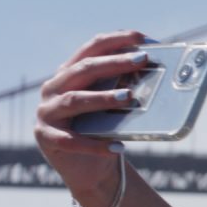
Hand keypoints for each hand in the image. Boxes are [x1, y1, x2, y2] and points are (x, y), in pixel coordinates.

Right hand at [36, 30, 153, 206]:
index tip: (141, 37)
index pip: (91, 48)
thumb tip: (159, 73)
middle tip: (141, 60)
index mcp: (69, 73)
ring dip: (102, 97)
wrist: (89, 169)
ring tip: (128, 97)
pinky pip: (72, 140)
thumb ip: (124, 87)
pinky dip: (96, 144)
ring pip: (74, 100)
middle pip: (84, 70)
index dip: (115, 40)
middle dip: (114, 63)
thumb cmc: (104, 130)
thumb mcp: (113, 106)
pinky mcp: (46, 139)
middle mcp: (53, 88)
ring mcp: (46, 113)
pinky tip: (118, 146)